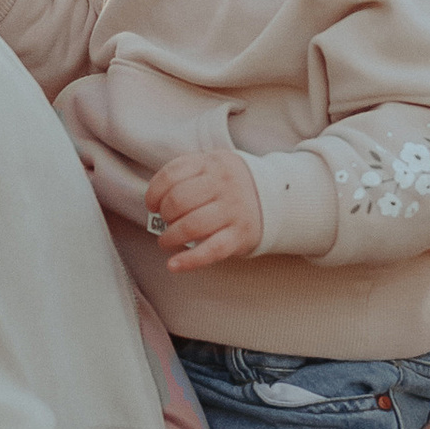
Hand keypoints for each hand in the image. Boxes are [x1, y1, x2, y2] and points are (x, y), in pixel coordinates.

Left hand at [144, 147, 263, 272]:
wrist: (277, 197)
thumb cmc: (231, 185)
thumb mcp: (213, 166)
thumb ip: (186, 174)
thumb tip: (155, 200)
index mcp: (212, 163)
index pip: (171, 175)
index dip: (154, 193)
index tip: (152, 205)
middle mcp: (224, 184)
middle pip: (178, 200)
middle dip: (164, 215)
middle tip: (166, 221)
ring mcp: (234, 209)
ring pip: (191, 225)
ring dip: (170, 237)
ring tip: (167, 240)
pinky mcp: (241, 234)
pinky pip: (211, 250)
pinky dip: (189, 260)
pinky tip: (173, 265)